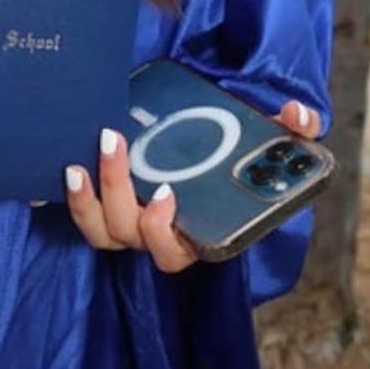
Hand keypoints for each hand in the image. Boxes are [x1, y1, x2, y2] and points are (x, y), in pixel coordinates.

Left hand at [63, 98, 322, 272]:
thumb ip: (294, 129)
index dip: (164, 231)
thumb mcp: (270, 137)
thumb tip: (299, 115)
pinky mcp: (109, 210)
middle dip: (118, 192)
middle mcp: (164, 236)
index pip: (178, 253)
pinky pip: (88, 220)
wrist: (209, 139)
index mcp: (202, 232)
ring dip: (89, 200)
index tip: (165, 194)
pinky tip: (69, 169)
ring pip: (104, 232)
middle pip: (133, 236)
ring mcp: (133, 226)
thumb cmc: (241, 149)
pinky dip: (75, 201)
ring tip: (79, 161)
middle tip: (114, 141)